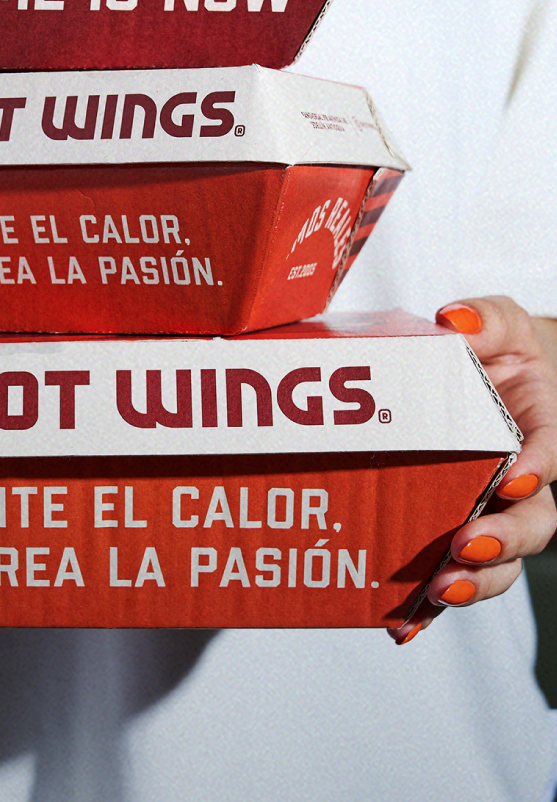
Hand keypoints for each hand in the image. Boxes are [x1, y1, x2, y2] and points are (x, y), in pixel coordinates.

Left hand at [389, 296, 556, 644]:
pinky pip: (449, 573)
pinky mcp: (454, 530)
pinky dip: (429, 606)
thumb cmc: (496, 351)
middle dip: (505, 542)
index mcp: (537, 431)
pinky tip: (401, 625)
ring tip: (441, 591)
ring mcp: (490, 511)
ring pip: (499, 561)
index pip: (549, 455)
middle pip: (532, 525)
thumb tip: (455, 318)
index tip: (514, 477)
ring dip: (474, 581)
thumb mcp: (500, 323)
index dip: (537, 470)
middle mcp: (520, 480)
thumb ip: (486, 318)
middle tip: (470, 547)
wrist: (483, 376)